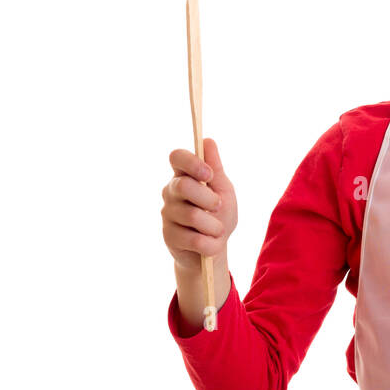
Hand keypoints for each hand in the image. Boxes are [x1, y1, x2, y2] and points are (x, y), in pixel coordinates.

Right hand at [161, 138, 237, 268]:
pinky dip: (211, 243)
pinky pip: (195, 239)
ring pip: (192, 215)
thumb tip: (208, 140)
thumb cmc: (219, 215)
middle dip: (209, 199)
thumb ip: (215, 167)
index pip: (176, 157)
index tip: (208, 175)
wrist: (213, 249)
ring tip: (217, 230)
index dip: (192, 162)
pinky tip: (210, 244)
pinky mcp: (169, 236)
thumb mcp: (223, 190)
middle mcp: (171, 192)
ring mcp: (167, 214)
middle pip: (184, 186)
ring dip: (214, 225)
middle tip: (218, 207)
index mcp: (184, 175)